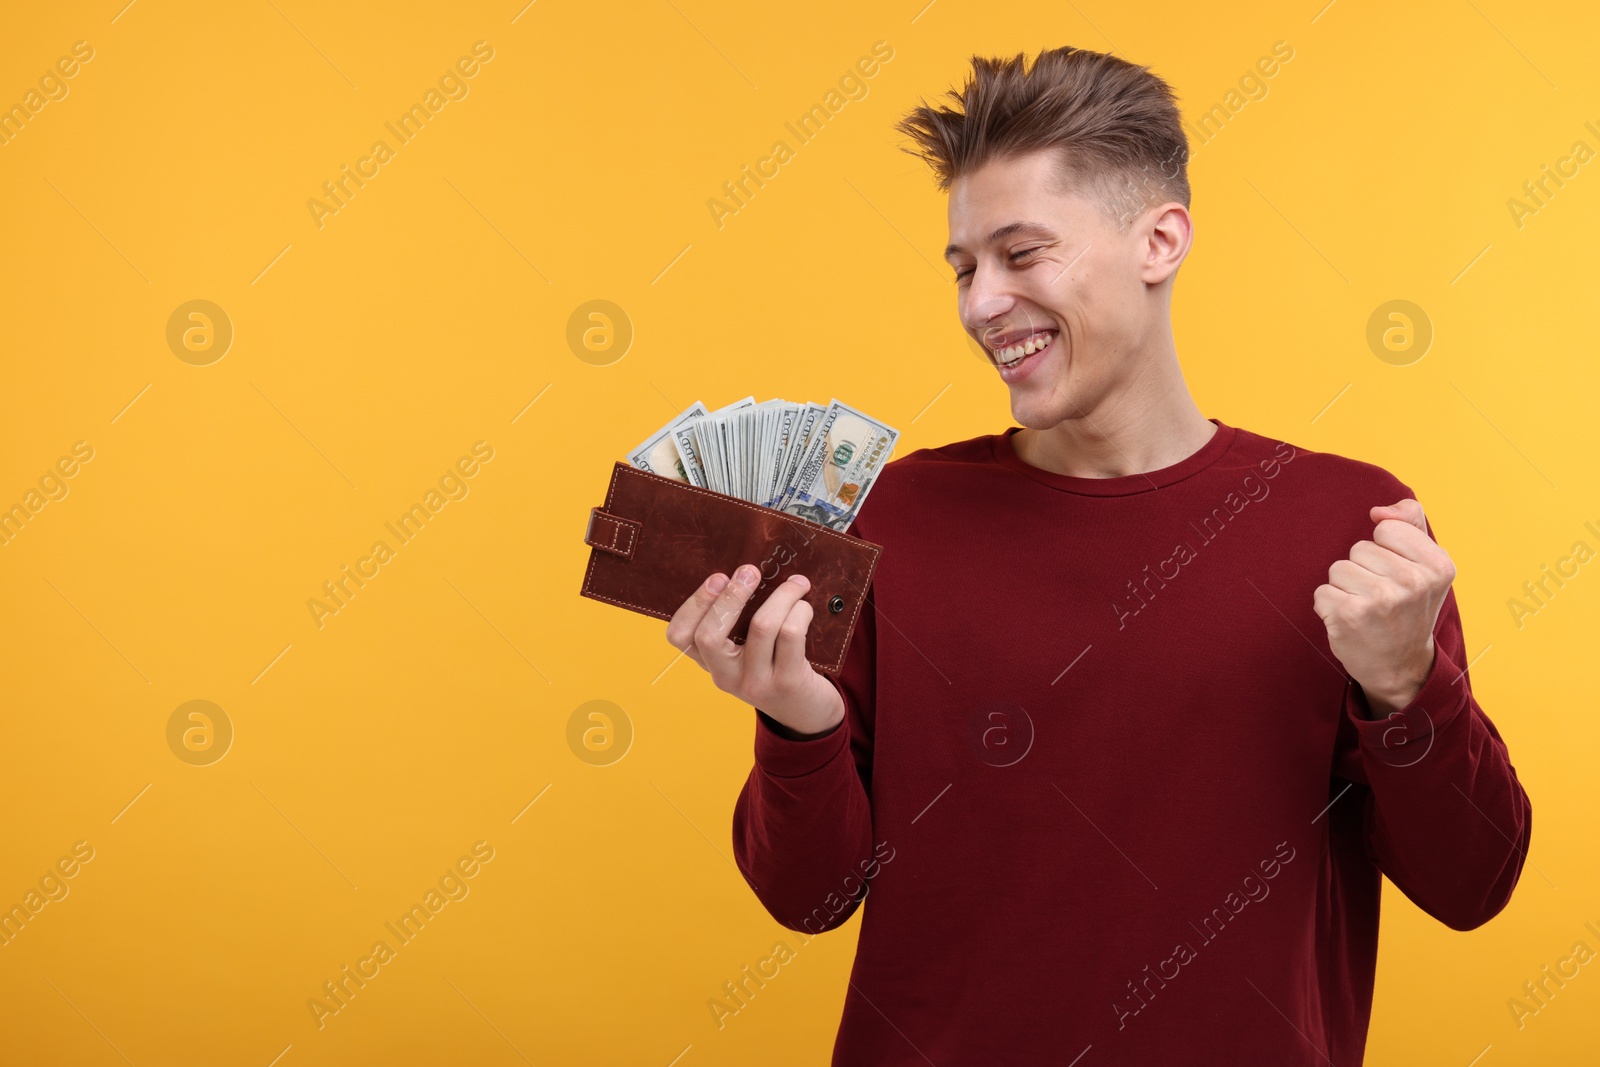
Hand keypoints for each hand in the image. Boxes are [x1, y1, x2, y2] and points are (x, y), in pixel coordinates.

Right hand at [665, 564, 845, 737]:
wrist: (806, 712)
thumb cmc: (775, 667)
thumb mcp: (747, 651)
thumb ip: (738, 620)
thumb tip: (746, 569)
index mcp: (710, 663)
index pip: (679, 636)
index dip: (693, 604)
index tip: (718, 577)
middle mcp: (726, 677)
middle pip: (709, 635)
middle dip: (731, 596)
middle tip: (750, 571)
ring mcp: (755, 683)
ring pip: (762, 627)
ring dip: (781, 595)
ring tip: (795, 584)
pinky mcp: (787, 682)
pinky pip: (791, 635)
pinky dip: (799, 611)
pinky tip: (804, 606)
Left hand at [1313, 498, 1455, 715]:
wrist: (1400, 666)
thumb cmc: (1409, 609)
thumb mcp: (1426, 567)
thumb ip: (1410, 525)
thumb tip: (1380, 511)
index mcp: (1438, 566)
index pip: (1387, 529)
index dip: (1385, 550)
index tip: (1398, 576)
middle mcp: (1412, 582)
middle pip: (1359, 548)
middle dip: (1364, 570)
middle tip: (1381, 598)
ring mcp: (1380, 600)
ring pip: (1338, 568)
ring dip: (1345, 588)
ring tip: (1366, 609)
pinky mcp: (1349, 615)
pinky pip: (1321, 591)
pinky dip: (1329, 606)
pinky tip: (1350, 622)